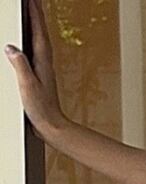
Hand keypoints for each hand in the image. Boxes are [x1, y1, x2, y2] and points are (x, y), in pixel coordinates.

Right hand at [5, 0, 64, 138]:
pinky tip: (27, 41)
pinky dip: (32, 40)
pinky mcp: (40, 76)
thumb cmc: (42, 110)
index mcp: (42, 62)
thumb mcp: (27, 86)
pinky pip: (35, 51)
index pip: (38, 31)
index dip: (34, 13)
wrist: (52, 127)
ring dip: (35, 24)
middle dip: (36, 14)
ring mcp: (43, 69)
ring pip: (39, 40)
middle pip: (40, 31)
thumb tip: (11, 48)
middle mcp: (45, 62)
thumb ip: (20, 65)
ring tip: (31, 12)